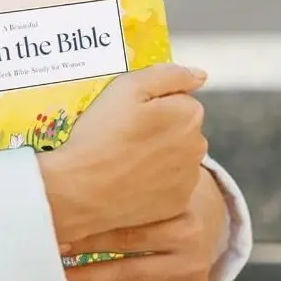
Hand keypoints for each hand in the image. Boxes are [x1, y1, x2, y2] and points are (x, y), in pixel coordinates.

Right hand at [38, 64, 208, 244]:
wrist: (81, 190)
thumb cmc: (102, 133)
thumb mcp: (128, 87)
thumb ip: (169, 75)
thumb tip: (200, 75)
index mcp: (189, 115)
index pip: (180, 97)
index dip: (153, 101)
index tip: (130, 111)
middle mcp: (198, 147)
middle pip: (181, 126)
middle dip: (160, 126)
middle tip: (125, 132)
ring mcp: (188, 180)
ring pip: (176, 155)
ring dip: (158, 152)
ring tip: (125, 156)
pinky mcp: (176, 206)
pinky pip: (169, 183)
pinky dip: (155, 179)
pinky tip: (130, 178)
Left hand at [60, 166, 228, 280]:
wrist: (208, 217)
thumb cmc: (163, 193)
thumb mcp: (153, 183)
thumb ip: (122, 185)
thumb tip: (64, 183)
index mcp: (181, 215)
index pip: (126, 224)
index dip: (88, 227)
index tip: (54, 227)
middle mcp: (189, 248)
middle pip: (125, 255)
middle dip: (82, 258)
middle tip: (46, 254)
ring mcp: (188, 279)